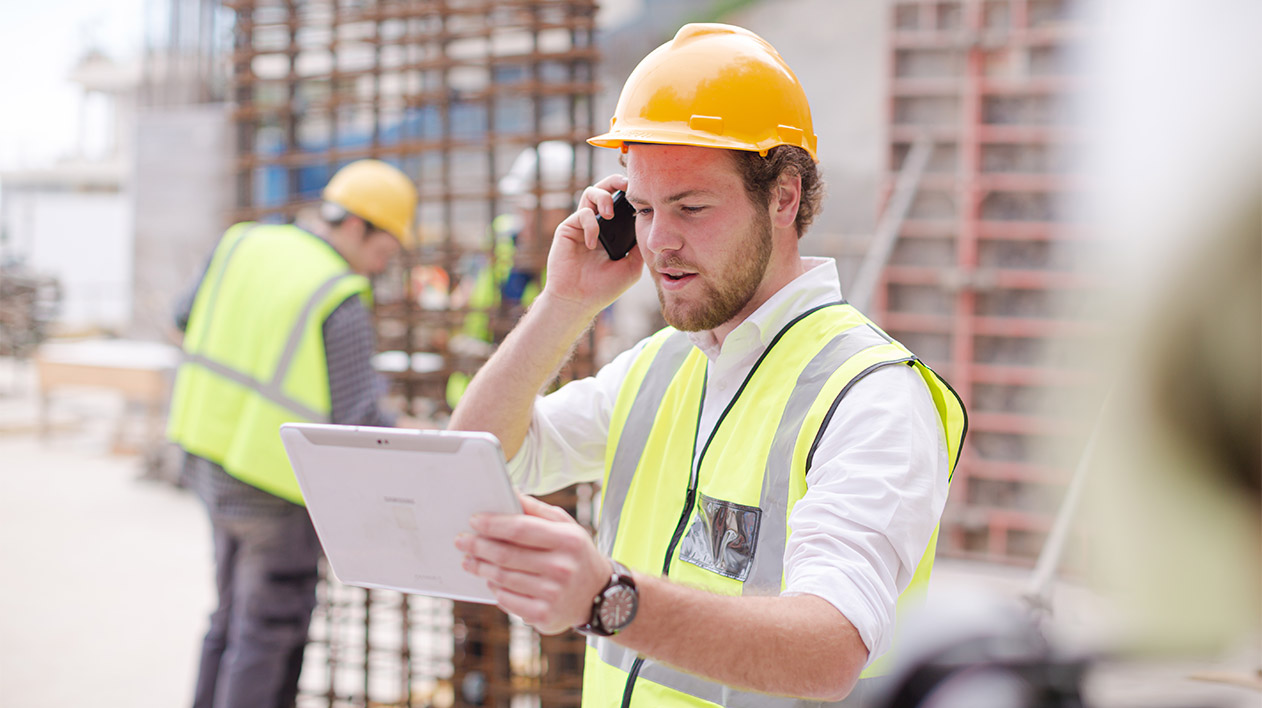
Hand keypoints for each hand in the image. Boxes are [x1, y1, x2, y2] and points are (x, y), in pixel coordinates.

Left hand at [456, 495, 610, 634]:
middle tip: (462, 541)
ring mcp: (553, 595)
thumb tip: (509, 493)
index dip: (493, 524)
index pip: (521, 529)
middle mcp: (562, 568)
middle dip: (479, 546)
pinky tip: (490, 580)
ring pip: (503, 578)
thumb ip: (537, 510)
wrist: (599, 595)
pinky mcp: (544, 616)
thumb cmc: (575, 554)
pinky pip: (507, 600)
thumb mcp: (566, 526)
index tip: (474, 520)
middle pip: (507, 555)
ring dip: (480, 567)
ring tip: (469, 559)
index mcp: (568, 540)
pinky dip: (494, 588)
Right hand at [540, 174, 643, 316]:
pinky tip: (593, 243)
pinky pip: (581, 214)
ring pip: (590, 193)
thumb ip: (639, 245)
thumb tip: (651, 225)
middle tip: (627, 185)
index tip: (643, 193)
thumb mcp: (632, 266)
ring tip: (609, 213)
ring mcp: (582, 225)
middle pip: (605, 189)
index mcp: (613, 231)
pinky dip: (590, 224)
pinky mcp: (568, 229)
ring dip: (603, 196)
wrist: (579, 301)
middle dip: (615, 181)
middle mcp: (597, 224)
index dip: (630, 195)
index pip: (621, 203)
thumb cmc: (604, 287)